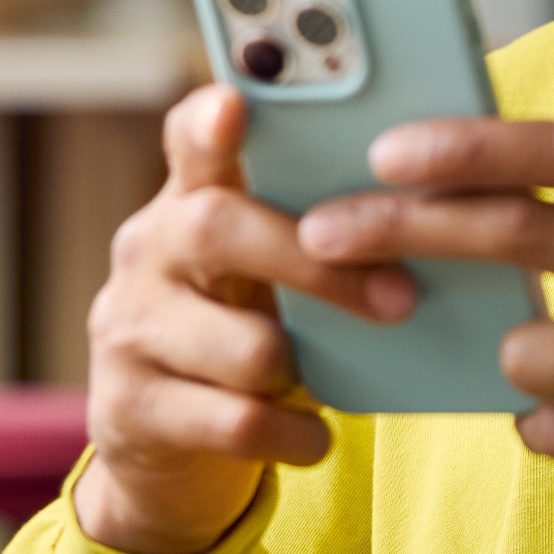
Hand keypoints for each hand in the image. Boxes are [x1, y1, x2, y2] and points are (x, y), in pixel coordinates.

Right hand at [71, 83, 418, 553]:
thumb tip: (424, 210)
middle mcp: (145, 251)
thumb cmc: (239, 334)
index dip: (209, 121)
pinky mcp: (130, 407)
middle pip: (218, 227)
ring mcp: (128, 328)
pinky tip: (309, 435)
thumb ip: (308, 228)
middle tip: (400, 298)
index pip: (189, 139)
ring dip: (302, 369)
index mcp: (186, 201)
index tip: (236, 103)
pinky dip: (292, 433)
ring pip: (243, 344)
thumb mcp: (261, 273)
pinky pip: (236, 421)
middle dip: (319, 266)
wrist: (161, 451)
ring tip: (319, 380)